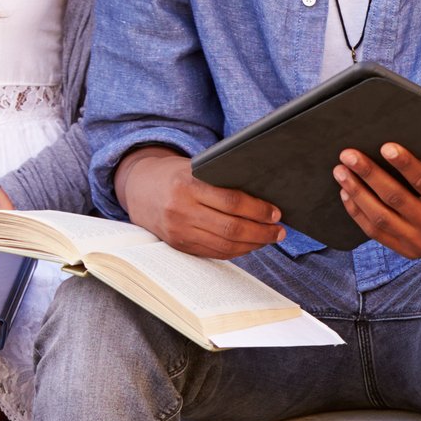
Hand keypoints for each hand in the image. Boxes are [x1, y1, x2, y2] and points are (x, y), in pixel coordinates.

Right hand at [116, 147, 285, 258]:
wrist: (140, 188)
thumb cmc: (178, 174)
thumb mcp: (197, 167)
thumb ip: (223, 178)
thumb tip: (264, 194)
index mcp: (187, 186)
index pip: (231, 202)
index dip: (258, 210)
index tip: (276, 213)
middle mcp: (181, 210)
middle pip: (230, 228)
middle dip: (261, 232)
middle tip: (279, 231)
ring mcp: (178, 231)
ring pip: (224, 245)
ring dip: (252, 244)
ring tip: (270, 239)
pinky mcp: (178, 245)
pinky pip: (213, 253)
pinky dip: (236, 251)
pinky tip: (250, 245)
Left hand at [335, 143, 420, 258]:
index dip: (406, 164)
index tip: (386, 146)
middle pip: (396, 199)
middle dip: (370, 174)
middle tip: (349, 155)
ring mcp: (419, 243)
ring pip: (380, 217)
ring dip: (357, 192)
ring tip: (341, 171)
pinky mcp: (406, 251)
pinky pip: (375, 233)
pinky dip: (357, 212)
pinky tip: (346, 193)